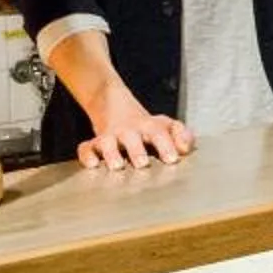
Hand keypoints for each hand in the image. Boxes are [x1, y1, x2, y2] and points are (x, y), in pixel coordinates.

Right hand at [78, 92, 193, 168]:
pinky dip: (86, 155)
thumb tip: (185, 148)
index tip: (172, 160)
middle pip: (132, 137)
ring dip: (111, 154)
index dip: (166, 145)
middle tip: (143, 164)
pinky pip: (86, 148)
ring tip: (117, 166)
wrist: (114, 106)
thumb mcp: (166, 125)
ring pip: (107, 142)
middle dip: (137, 151)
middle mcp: (128, 131)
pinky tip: (92, 165)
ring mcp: (110, 136)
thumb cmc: (146, 126)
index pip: (159, 133)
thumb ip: (181, 135)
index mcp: (149, 126)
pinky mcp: (93, 143)